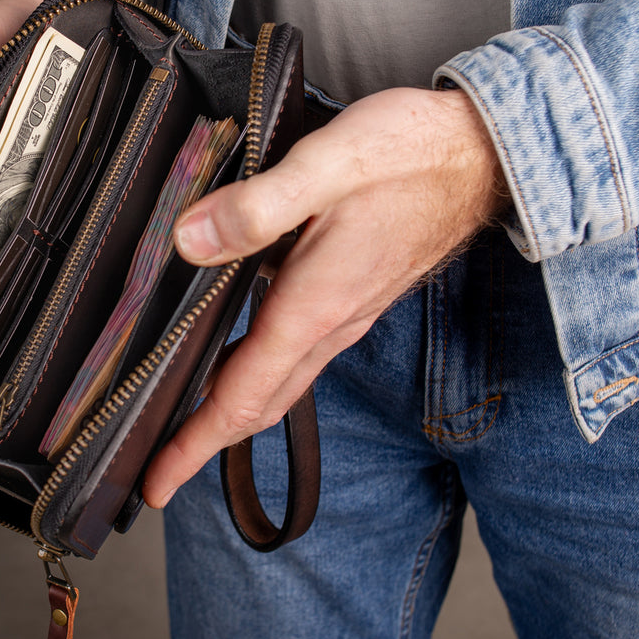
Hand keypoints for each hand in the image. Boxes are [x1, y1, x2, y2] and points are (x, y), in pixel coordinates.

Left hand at [141, 87, 509, 506]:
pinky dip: (256, 371)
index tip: (157, 485)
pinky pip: (296, 355)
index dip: (194, 445)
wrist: (481, 153)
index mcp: (315, 307)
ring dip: (230, 408)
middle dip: (204, 442)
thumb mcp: (326, 164)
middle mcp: (331, 325)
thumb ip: (255, 207)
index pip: (242, 396)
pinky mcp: (352, 297)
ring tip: (181, 418)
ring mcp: (345, 315)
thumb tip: (188, 242)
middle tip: (157, 472)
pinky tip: (230, 348)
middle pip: (258, 404)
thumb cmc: (410, 153)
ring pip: (279, 383)